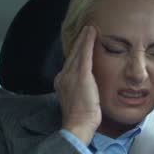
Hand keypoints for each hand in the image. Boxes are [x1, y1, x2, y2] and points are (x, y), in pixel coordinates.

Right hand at [55, 26, 100, 144]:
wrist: (78, 124)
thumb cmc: (81, 118)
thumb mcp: (78, 101)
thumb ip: (80, 91)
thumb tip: (88, 88)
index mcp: (62, 82)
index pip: (70, 63)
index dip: (76, 52)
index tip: (80, 45)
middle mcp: (63, 76)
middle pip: (72, 55)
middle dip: (78, 42)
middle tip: (85, 30)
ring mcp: (71, 75)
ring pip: (78, 52)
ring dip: (83, 38)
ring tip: (89, 29)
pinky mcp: (81, 75)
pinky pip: (84, 53)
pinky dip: (87, 41)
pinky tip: (91, 32)